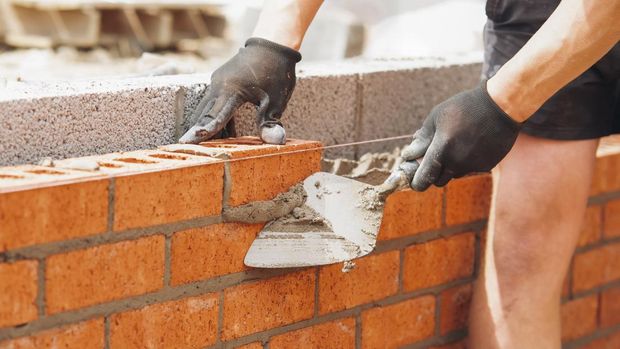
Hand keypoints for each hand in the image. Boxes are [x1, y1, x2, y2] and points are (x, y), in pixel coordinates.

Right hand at [179, 37, 301, 144]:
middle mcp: (219, 86)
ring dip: (205, 126)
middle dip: (196, 132)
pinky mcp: (221, 83)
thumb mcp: (277, 100)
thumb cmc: (276, 71)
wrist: (273, 44)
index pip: (213, 117)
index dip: (201, 133)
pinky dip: (214, 119)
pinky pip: (213, 104)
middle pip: (203, 114)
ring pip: (207, 109)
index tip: (186, 144)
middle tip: (184, 151)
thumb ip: (271, 122)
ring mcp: (218, 83)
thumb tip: (275, 142)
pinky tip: (222, 135)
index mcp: (230, 91)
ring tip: (202, 148)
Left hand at [401, 81, 521, 190]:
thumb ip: (423, 138)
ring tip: (455, 145)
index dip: (417, 182)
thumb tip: (409, 155)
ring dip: (450, 167)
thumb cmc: (464, 107)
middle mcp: (457, 161)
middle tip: (433, 160)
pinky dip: (466, 161)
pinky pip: (470, 169)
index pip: (424, 177)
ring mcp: (473, 165)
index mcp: (442, 149)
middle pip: (439, 181)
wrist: (500, 106)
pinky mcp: (486, 166)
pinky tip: (471, 144)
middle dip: (433, 174)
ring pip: (454, 175)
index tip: (414, 182)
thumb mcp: (437, 117)